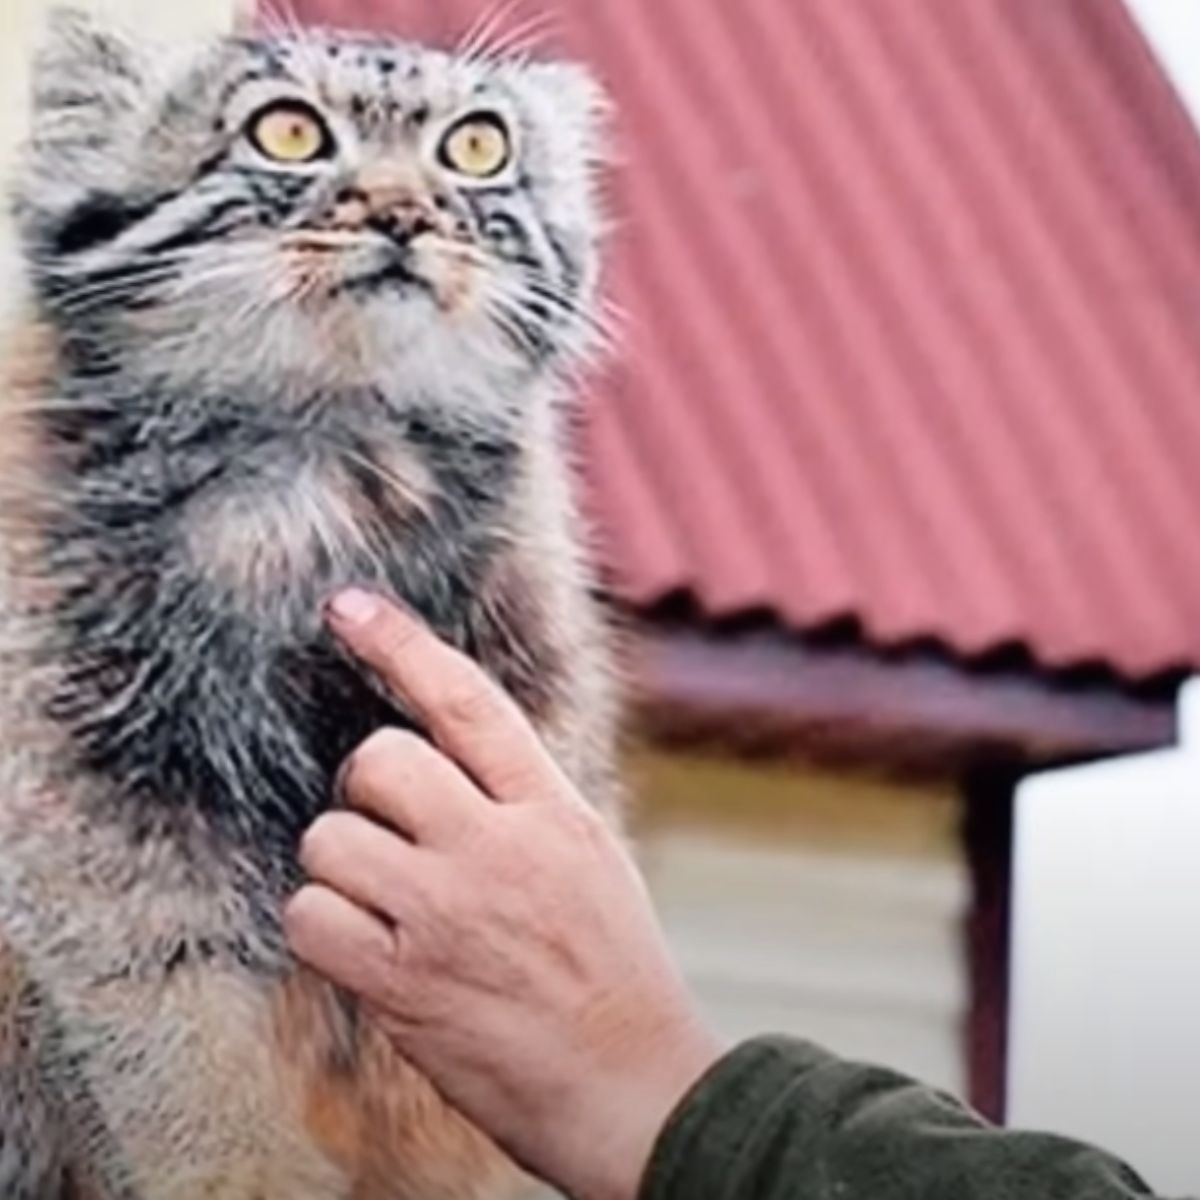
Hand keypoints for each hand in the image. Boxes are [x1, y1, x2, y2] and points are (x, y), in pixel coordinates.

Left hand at [284, 591, 723, 1199]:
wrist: (635, 1088)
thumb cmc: (614, 973)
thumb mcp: (589, 858)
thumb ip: (522, 803)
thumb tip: (442, 764)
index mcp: (552, 810)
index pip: (468, 702)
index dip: (402, 644)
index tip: (350, 607)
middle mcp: (496, 848)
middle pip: (379, 759)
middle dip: (367, 788)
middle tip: (388, 829)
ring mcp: (446, 914)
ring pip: (330, 838)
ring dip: (342, 868)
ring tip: (385, 906)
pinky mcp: (403, 983)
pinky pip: (309, 918)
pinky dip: (322, 929)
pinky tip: (365, 952)